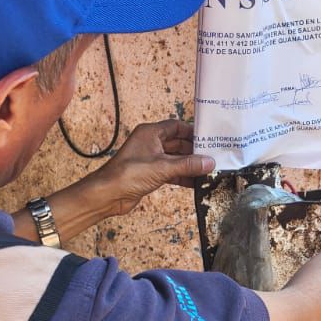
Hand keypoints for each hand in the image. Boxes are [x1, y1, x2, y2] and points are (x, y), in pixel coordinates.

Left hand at [95, 120, 214, 215]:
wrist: (108, 194)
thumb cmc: (127, 174)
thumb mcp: (163, 167)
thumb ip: (188, 165)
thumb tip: (208, 162)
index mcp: (150, 133)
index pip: (176, 126)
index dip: (192, 132)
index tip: (208, 138)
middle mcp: (150, 143)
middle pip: (178, 143)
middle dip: (194, 151)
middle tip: (212, 157)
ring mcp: (150, 159)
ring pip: (176, 159)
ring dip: (189, 165)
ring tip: (207, 170)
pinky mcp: (150, 174)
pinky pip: (171, 172)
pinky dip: (182, 176)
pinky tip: (195, 182)